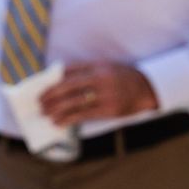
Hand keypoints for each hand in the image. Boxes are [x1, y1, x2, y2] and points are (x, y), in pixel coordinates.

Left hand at [38, 61, 157, 127]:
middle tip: (39, 103)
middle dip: (51, 96)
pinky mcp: (109, 110)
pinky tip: (58, 122)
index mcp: (98, 67)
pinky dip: (68, 119)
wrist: (148, 88)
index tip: (42, 89)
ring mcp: (106, 95)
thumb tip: (58, 78)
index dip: (53, 82)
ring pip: (74, 103)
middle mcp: (101, 79)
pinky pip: (83, 115)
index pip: (70, 72)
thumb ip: (84, 70)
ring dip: (56, 109)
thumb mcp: (105, 67)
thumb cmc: (123, 77)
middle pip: (69, 87)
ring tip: (45, 113)